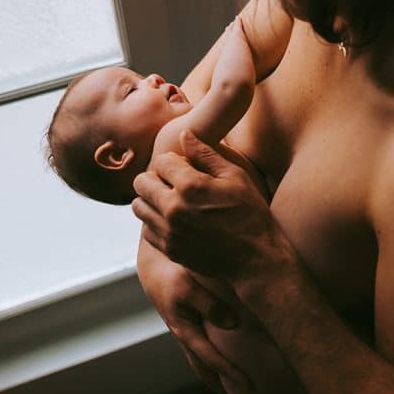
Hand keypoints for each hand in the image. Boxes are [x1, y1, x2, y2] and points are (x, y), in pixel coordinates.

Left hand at [132, 130, 300, 289]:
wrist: (256, 259)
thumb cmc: (251, 214)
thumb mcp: (236, 177)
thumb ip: (207, 154)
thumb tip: (184, 134)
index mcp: (191, 186)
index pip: (161, 161)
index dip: (174, 161)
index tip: (187, 168)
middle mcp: (174, 209)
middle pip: (141, 182)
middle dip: (156, 177)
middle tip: (175, 183)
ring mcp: (169, 231)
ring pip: (138, 206)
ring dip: (151, 199)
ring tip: (171, 201)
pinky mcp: (169, 249)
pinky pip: (146, 229)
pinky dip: (154, 222)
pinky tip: (174, 221)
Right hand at [136, 239, 248, 393]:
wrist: (154, 262)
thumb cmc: (170, 272)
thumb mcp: (188, 286)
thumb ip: (210, 304)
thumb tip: (233, 325)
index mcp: (184, 330)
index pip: (211, 359)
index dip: (230, 374)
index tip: (249, 387)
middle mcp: (185, 335)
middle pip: (204, 370)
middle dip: (222, 389)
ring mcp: (186, 330)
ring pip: (203, 362)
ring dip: (218, 379)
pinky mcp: (190, 322)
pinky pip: (204, 349)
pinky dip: (215, 362)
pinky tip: (227, 364)